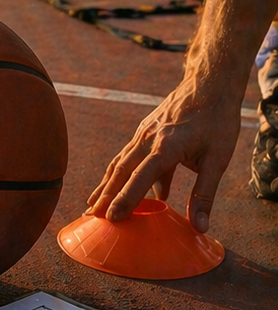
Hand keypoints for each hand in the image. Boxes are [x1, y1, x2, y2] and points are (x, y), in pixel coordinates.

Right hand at [85, 76, 244, 231]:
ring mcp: (144, 133)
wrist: (209, 82)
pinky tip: (125, 188)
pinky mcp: (146, 130)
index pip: (142, 177)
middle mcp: (148, 139)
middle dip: (105, 195)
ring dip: (106, 184)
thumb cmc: (217, 119)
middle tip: (91, 216)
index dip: (126, 198)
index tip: (112, 218)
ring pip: (120, 162)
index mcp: (167, 146)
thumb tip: (199, 227)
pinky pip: (128, 154)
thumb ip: (204, 193)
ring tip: (93, 203)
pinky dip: (120, 173)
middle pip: (121, 170)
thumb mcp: (218, 159)